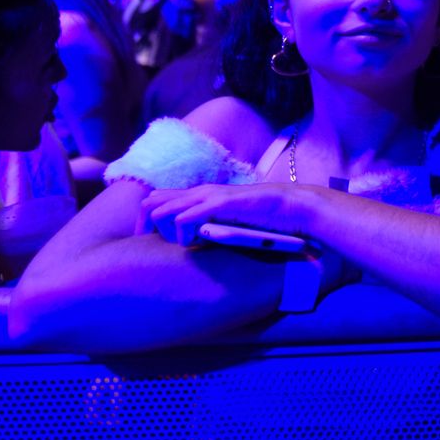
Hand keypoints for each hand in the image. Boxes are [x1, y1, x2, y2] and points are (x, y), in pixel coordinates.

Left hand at [140, 183, 316, 244]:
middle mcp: (200, 192)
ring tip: (185, 244)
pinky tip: (198, 243)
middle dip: (146, 226)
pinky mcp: (220, 205)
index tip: (150, 241)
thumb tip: (198, 241)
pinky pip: (186, 218)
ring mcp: (209, 197)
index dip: (146, 220)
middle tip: (157, 247)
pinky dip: (184, 234)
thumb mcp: (231, 222)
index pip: (156, 199)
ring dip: (167, 232)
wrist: (293, 207)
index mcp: (201, 195)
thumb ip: (213, 226)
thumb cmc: (266, 218)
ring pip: (162, 211)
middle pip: (151, 202)